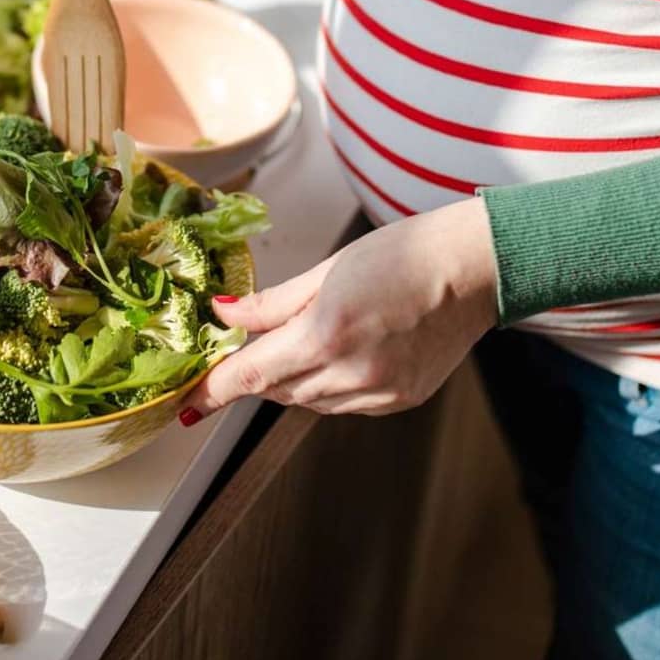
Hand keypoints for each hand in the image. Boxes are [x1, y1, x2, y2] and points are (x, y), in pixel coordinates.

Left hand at [177, 199, 499, 421]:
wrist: (473, 270)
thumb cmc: (405, 254)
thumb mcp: (328, 269)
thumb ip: (273, 303)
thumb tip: (225, 316)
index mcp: (326, 334)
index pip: (252, 375)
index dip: (213, 392)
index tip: (187, 405)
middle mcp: (351, 374)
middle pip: (278, 390)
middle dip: (259, 371)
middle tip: (253, 344)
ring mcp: (379, 394)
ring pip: (311, 402)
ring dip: (295, 379)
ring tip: (313, 336)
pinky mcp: (401, 401)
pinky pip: (345, 404)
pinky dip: (331, 386)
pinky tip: (346, 352)